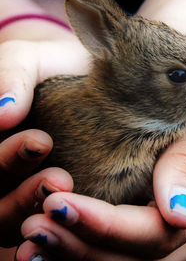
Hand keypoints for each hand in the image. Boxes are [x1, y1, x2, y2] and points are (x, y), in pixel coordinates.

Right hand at [0, 39, 87, 246]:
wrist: (81, 72)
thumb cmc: (53, 65)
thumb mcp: (28, 60)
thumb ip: (12, 74)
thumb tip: (3, 113)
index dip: (5, 159)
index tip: (41, 142)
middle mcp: (0, 165)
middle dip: (22, 191)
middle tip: (59, 178)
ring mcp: (17, 184)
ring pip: (9, 216)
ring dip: (34, 207)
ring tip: (68, 187)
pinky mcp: (45, 194)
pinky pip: (41, 219)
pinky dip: (54, 222)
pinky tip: (77, 212)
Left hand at [16, 89, 185, 260]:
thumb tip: (179, 214)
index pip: (164, 227)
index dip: (112, 226)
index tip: (60, 203)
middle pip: (142, 252)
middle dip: (85, 243)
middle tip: (35, 224)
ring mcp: (172, 218)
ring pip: (124, 257)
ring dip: (76, 250)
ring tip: (33, 231)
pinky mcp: (148, 211)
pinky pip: (115, 244)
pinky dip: (81, 242)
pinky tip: (51, 233)